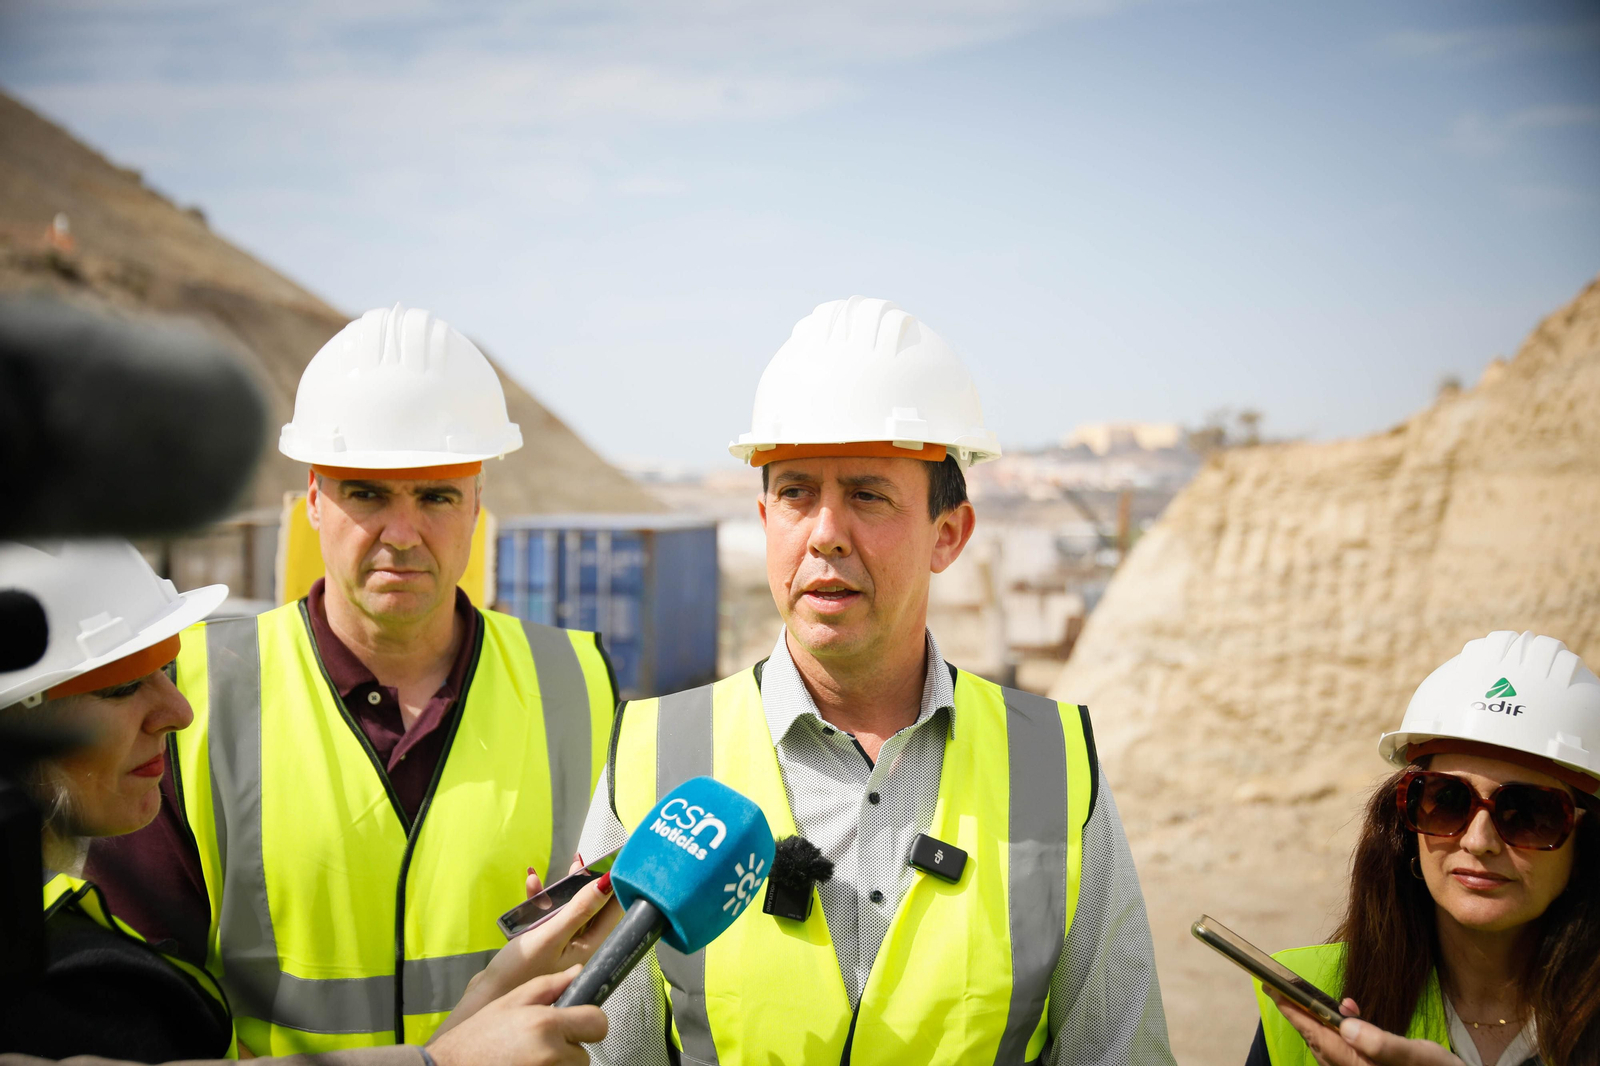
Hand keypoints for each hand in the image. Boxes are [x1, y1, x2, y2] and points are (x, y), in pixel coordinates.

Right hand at [429, 966, 606, 1065]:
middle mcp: (551, 1053)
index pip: (598, 1024)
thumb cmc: (477, 1038)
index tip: (577, 1023)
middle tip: (541, 1044)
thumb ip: (548, 986)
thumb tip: (578, 972)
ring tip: (529, 1058)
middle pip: (584, 1053)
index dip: (589, 1022)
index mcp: (546, 1024)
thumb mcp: (510, 1002)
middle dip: (568, 1048)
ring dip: (558, 1065)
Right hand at [434, 860, 621, 1035]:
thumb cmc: (519, 972)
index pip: (613, 913)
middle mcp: (580, 947)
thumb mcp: (551, 935)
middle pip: (592, 909)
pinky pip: (550, 917)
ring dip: (562, 890)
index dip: (614, 887)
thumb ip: (579, 910)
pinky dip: (543, 901)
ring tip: (558, 870)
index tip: (611, 863)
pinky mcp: (545, 944)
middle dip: (586, 884)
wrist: (487, 997)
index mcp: (590, 948)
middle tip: (581, 863)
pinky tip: (532, 886)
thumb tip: (606, 884)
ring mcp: (562, 946)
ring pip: (570, 910)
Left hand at [1268, 990, 1464, 1065]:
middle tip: (1281, 990)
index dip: (1293, 1012)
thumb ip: (1383, 1043)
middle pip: (1318, 1042)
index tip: (1273, 990)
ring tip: (1309, 1000)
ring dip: (1319, 1024)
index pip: (1317, 1036)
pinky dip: (1340, 1034)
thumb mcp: (1418, 1056)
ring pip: (1329, 1047)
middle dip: (1300, 1016)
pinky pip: (1345, 1053)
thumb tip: (1346, 1024)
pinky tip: (1350, 1019)